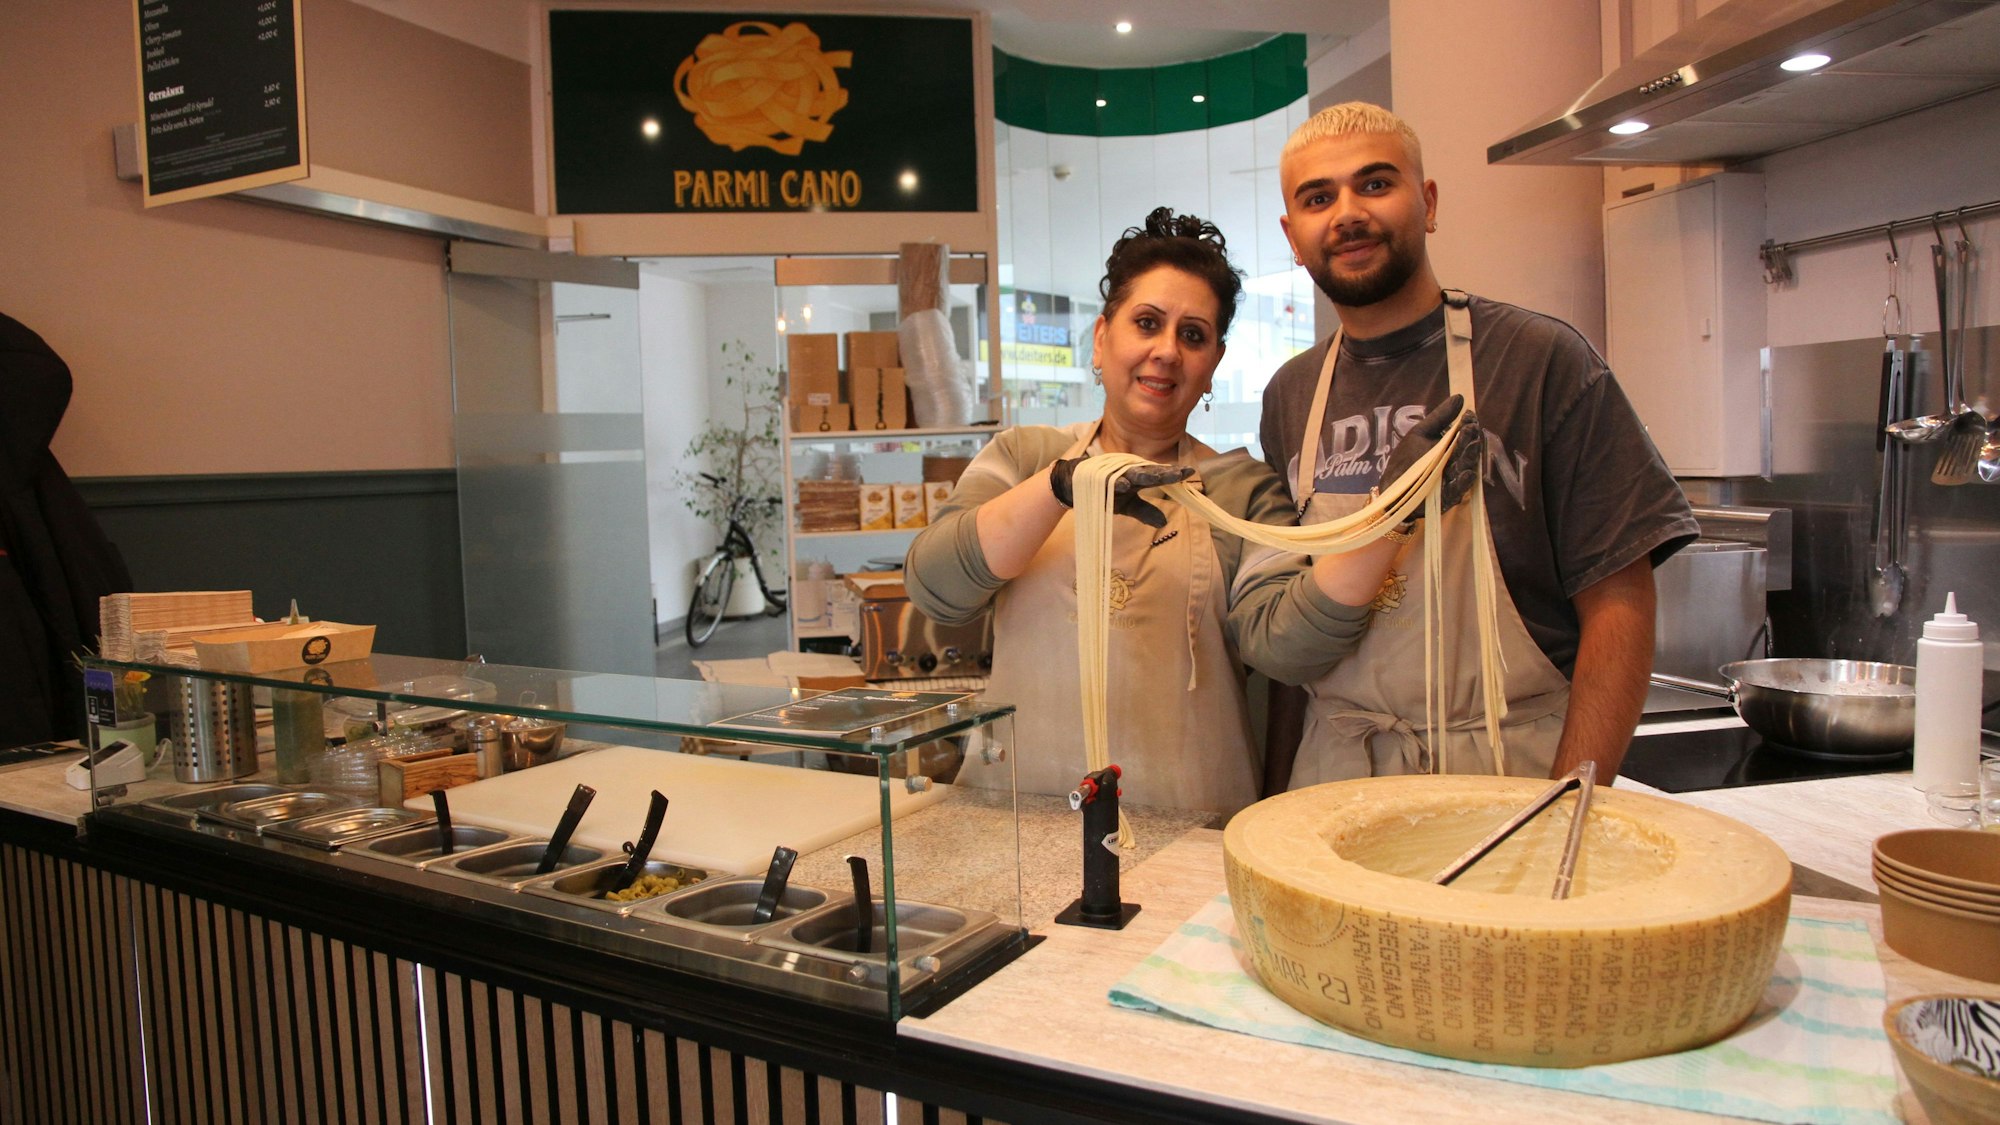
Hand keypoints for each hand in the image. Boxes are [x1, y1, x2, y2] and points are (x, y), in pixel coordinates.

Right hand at [1048, 455, 1193, 528]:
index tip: (1190, 473)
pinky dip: (1117, 482)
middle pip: (1150, 472)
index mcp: (1138, 478)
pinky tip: (1125, 485)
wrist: (1074, 485)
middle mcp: (1128, 473)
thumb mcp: (1127, 506)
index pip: (1159, 476)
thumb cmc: (1105, 493)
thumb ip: (1145, 512)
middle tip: (1181, 473)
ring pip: (1132, 473)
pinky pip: (1110, 480)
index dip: (1174, 475)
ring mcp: (1114, 474)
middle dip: (1165, 472)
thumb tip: (1165, 523)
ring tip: (1159, 476)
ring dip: (1145, 475)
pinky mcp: (1099, 477)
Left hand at [1380, 395, 1483, 516]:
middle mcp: (1456, 464)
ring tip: (1472, 445)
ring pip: (1465, 469)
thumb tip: (1460, 397)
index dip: (1468, 426)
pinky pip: (1457, 490)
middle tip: (1471, 428)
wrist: (1391, 488)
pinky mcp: (1447, 498)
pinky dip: (1462, 482)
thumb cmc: (1406, 460)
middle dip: (1469, 440)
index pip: (1464, 435)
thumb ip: (1440, 417)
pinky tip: (1467, 472)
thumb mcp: (1421, 433)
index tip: (1470, 415)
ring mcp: (1453, 481)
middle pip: (1466, 451)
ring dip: (1469, 458)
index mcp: (1451, 448)